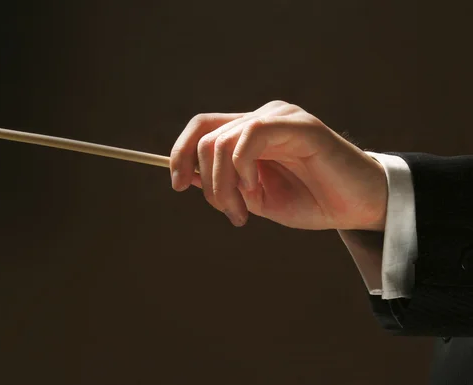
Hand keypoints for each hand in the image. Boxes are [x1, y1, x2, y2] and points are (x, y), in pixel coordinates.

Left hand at [169, 101, 387, 230]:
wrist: (356, 208)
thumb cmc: (309, 201)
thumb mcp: (254, 198)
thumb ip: (223, 184)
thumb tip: (186, 177)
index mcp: (250, 132)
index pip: (201, 128)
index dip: (180, 153)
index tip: (176, 185)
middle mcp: (262, 118)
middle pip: (206, 138)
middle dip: (206, 183)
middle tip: (230, 213)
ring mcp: (281, 118)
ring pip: (223, 140)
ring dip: (223, 184)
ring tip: (243, 211)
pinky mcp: (300, 125)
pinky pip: (252, 135)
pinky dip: (242, 168)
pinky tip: (255, 189)